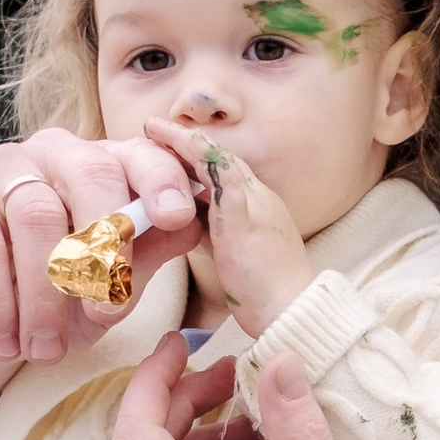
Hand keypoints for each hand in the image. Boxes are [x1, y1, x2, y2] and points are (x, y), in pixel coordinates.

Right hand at [0, 130, 204, 421]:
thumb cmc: (52, 303)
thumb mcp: (108, 292)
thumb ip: (145, 258)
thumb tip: (190, 226)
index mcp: (106, 167)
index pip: (142, 156)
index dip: (162, 181)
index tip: (177, 217)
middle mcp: (56, 153)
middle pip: (92, 174)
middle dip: (106, 250)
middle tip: (103, 315)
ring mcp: (0, 165)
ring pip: (36, 214)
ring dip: (45, 294)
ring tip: (43, 351)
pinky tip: (3, 344)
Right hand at [146, 124, 315, 334]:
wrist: (287, 314)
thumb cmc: (264, 277)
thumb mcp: (240, 233)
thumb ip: (227, 194)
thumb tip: (213, 158)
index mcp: (252, 194)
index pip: (213, 155)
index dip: (182, 138)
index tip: (153, 125)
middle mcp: (253, 201)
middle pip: (213, 165)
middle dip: (183, 149)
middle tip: (151, 140)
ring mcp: (248, 221)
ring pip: (212, 188)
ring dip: (185, 175)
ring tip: (157, 168)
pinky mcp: (242, 243)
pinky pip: (212, 213)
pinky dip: (191, 205)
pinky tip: (176, 212)